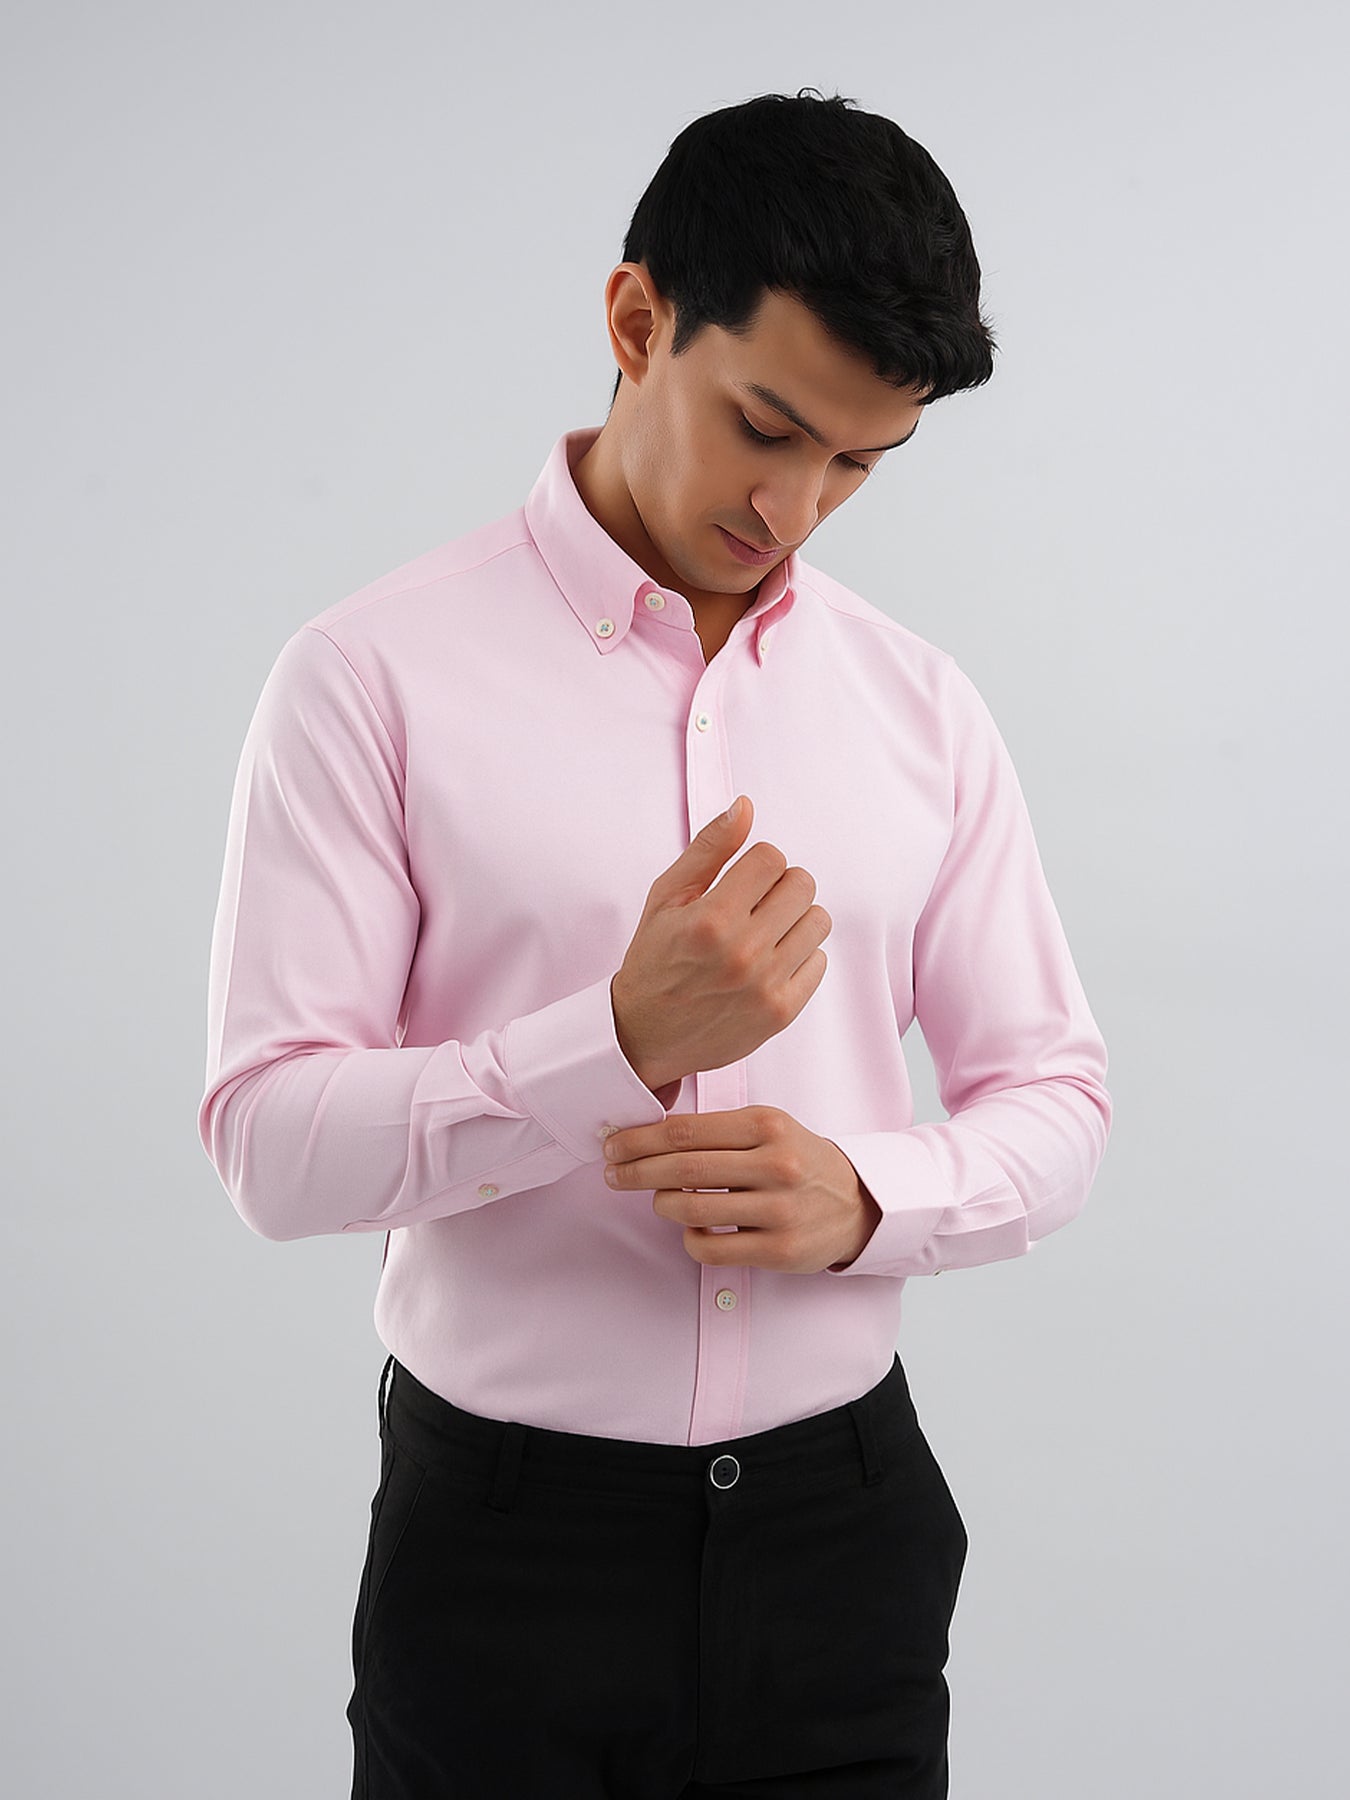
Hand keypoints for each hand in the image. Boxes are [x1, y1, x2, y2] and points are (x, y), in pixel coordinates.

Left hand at [601, 1105, 882, 1273]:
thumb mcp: (768, 1128)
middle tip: (613, 1173)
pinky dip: (690, 1240)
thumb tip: (648, 1134)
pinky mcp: (780, 1250)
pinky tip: (694, 1230)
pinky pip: (711, 1250)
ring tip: (660, 1200)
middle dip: (636, 1171)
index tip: (614, 1145)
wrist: (858, 1203)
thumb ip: (717, 1129)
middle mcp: (776, 1164)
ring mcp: (780, 1210)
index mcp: (767, 1126)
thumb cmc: (798, 1160)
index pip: (686, 1131)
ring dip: (662, 1205)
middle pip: (683, 1169)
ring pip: (692, 1211)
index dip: (641, 1139)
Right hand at [610, 796, 833, 1092]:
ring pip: (818, 920)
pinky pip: (820, 961)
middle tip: (755, 905)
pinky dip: (800, 956)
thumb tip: (745, 807)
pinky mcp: (782, 1012)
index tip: (741, 881)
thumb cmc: (654, 959)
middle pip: (803, 884)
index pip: (772, 857)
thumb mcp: (667, 897)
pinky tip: (770, 962)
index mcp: (711, 918)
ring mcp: (766, 985)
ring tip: (764, 932)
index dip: (757, 863)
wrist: (645, 1034)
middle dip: (780, 886)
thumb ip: (708, 849)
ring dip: (794, 919)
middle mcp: (742, 952)